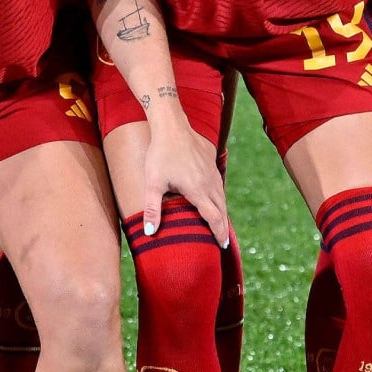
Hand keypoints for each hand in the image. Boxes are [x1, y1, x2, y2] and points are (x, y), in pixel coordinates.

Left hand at [115, 110, 229, 245]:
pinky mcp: (211, 162)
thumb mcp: (153, 183)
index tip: (222, 245)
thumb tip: (149, 232)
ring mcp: (212, 172)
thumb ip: (152, 209)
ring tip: (220, 223)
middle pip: (222, 210)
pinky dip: (219, 196)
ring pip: (222, 196)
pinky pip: (219, 184)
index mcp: (198, 191)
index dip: (219, 233)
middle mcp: (210, 183)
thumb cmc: (160, 154)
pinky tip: (214, 198)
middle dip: (223, 226)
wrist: (172, 125)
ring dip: (222, 211)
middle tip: (223, 241)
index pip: (214, 218)